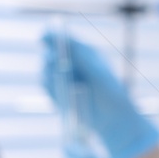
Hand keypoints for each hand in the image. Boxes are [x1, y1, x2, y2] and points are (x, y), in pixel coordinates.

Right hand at [42, 31, 158, 157]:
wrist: (114, 121)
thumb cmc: (112, 95)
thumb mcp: (99, 74)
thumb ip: (82, 58)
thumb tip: (63, 42)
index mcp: (86, 54)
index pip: (65, 39)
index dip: (52, 36)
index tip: (44, 36)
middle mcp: (74, 64)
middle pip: (52, 54)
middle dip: (51, 60)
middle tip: (56, 65)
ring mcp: (65, 78)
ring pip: (46, 72)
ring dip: (50, 77)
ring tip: (66, 86)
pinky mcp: (59, 93)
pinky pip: (47, 87)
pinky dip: (51, 90)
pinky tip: (62, 97)